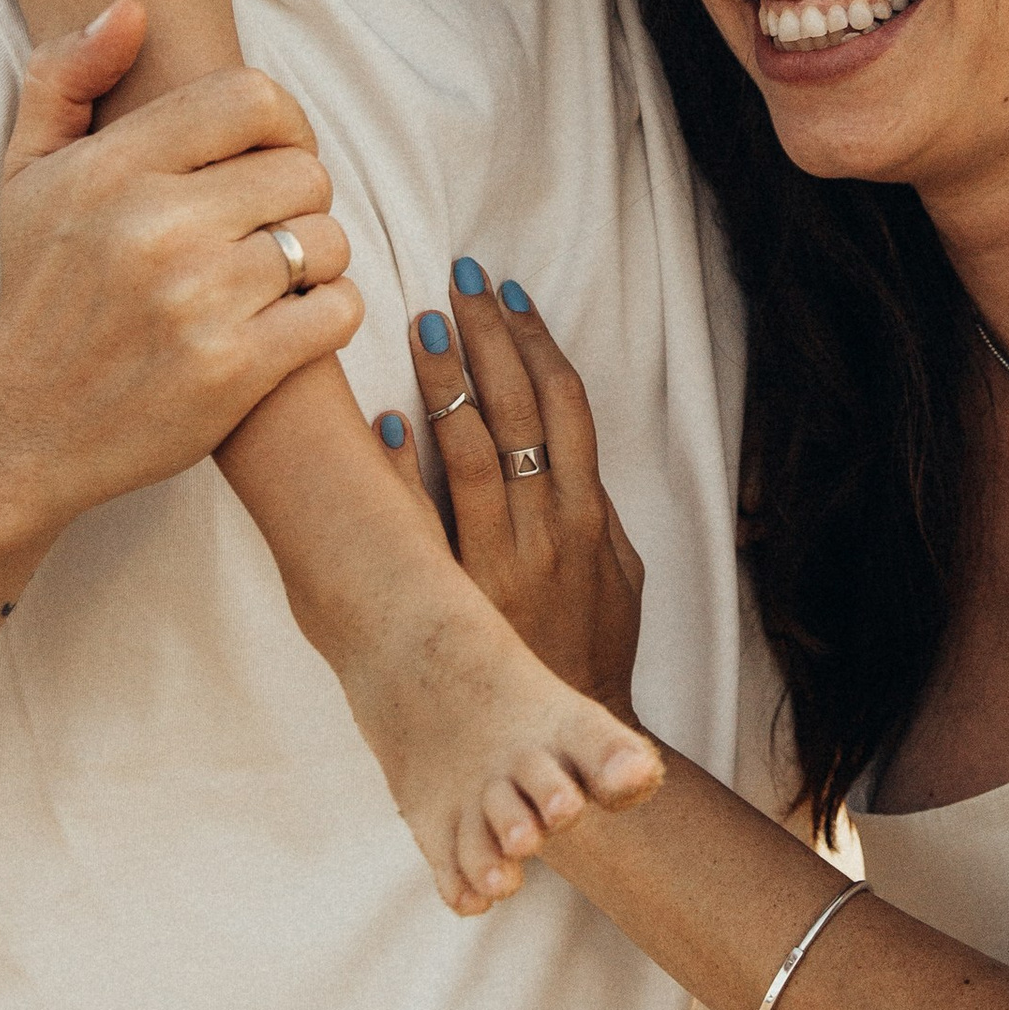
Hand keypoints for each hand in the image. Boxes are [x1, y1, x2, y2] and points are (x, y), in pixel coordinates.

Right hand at [0, 1, 361, 548]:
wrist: (20, 432)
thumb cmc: (38, 293)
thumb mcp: (27, 174)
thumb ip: (65, 76)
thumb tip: (131, 8)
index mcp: (112, 168)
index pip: (251, 98)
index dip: (282, 121)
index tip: (268, 155)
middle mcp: (155, 227)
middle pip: (303, 170)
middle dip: (298, 197)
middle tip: (267, 226)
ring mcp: (199, 301)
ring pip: (329, 239)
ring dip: (317, 257)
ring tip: (276, 275)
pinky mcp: (236, 370)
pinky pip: (338, 308)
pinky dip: (328, 313)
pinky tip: (288, 321)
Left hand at [385, 267, 646, 718]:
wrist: (567, 728)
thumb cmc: (593, 648)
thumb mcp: (622, 575)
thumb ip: (598, 512)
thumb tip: (572, 450)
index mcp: (589, 512)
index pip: (564, 403)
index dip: (537, 342)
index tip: (511, 294)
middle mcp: (547, 525)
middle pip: (518, 407)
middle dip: (489, 336)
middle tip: (461, 281)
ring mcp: (500, 557)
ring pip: (472, 448)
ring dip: (447, 380)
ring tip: (422, 323)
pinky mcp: (458, 591)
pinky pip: (427, 517)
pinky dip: (406, 465)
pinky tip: (386, 420)